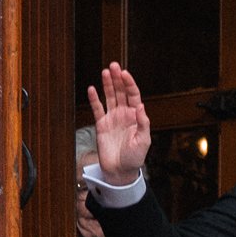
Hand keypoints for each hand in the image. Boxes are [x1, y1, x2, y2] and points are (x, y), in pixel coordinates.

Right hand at [85, 64, 151, 185]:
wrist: (120, 171)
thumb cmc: (134, 157)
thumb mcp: (143, 141)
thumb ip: (143, 124)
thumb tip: (141, 106)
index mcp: (136, 116)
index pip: (133, 95)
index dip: (129, 84)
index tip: (125, 73)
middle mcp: (124, 114)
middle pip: (121, 92)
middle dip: (118, 79)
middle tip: (114, 65)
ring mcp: (112, 118)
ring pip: (110, 97)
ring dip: (108, 84)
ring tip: (105, 71)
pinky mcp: (102, 124)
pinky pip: (97, 109)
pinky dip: (95, 99)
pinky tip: (92, 89)